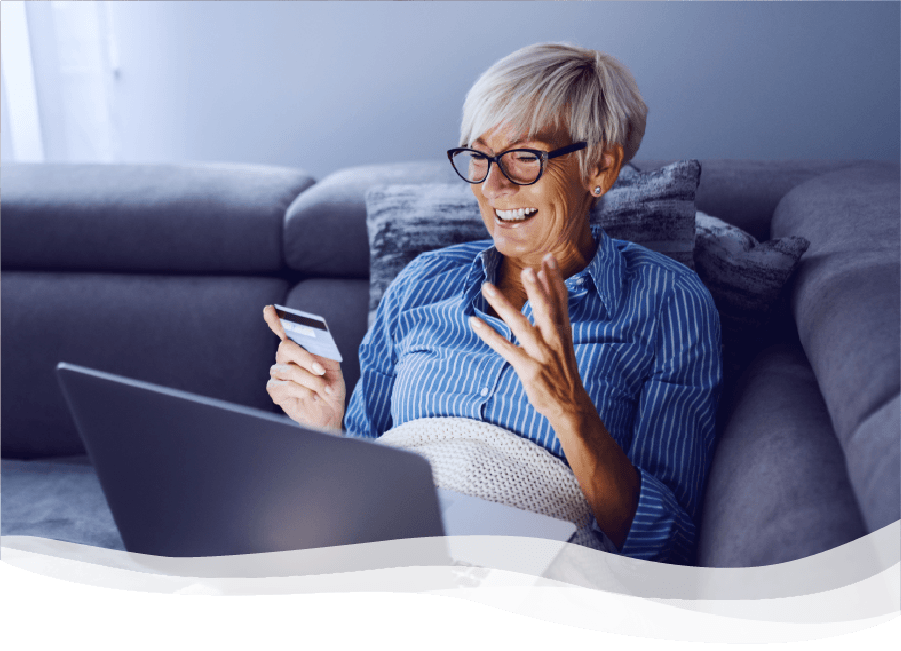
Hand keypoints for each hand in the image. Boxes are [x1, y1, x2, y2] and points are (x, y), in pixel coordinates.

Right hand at [263, 305, 345, 430]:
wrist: (331, 411)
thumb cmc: (329, 387)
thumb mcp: (332, 365)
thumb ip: (323, 349)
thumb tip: (319, 332)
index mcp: (298, 350)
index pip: (284, 332)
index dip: (276, 320)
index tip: (270, 309)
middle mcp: (284, 360)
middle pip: (286, 348)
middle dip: (307, 359)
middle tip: (321, 370)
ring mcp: (278, 375)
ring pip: (290, 370)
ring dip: (312, 381)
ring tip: (323, 389)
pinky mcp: (276, 391)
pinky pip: (287, 387)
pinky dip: (305, 392)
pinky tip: (312, 397)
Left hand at [469, 254, 593, 424]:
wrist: (570, 406)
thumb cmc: (563, 371)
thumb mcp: (563, 341)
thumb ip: (554, 316)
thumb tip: (547, 291)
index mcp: (563, 330)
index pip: (561, 299)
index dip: (555, 278)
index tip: (548, 258)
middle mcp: (554, 338)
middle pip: (545, 308)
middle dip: (536, 289)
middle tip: (526, 269)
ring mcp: (541, 353)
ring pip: (520, 324)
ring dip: (503, 305)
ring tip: (487, 287)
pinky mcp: (528, 368)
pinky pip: (505, 348)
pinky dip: (488, 334)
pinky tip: (475, 322)